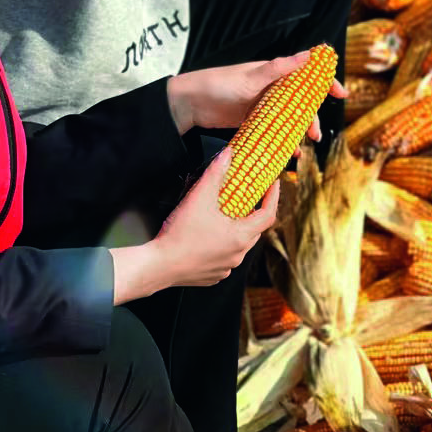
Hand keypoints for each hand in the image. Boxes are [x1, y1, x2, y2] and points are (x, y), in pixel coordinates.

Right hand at [145, 147, 276, 287]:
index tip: (272, 185)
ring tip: (223, 216)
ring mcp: (225, 268)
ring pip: (238, 245)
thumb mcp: (200, 197)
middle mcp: (237, 255)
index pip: (268, 215)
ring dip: (235, 230)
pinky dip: (220, 246)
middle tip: (246, 198)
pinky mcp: (212, 276)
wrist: (158, 266)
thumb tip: (228, 155)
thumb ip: (216, 173)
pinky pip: (223, 258)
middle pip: (254, 230)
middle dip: (252, 213)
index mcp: (241, 237)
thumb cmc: (180, 234)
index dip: (273, 197)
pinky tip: (207, 237)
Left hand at [166, 51, 348, 140]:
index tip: (341, 93)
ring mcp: (262, 107)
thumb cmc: (218, 84)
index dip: (325, 83)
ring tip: (302, 148)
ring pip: (288, 120)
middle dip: (311, 117)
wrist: (188, 105)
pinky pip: (273, 132)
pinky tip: (287, 154)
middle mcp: (271, 90)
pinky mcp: (252, 122)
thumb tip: (309, 55)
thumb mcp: (251, 77)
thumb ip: (279, 68)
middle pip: (300, 103)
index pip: (306, 75)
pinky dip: (282, 142)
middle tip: (315, 134)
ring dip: (298, 132)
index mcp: (274, 74)